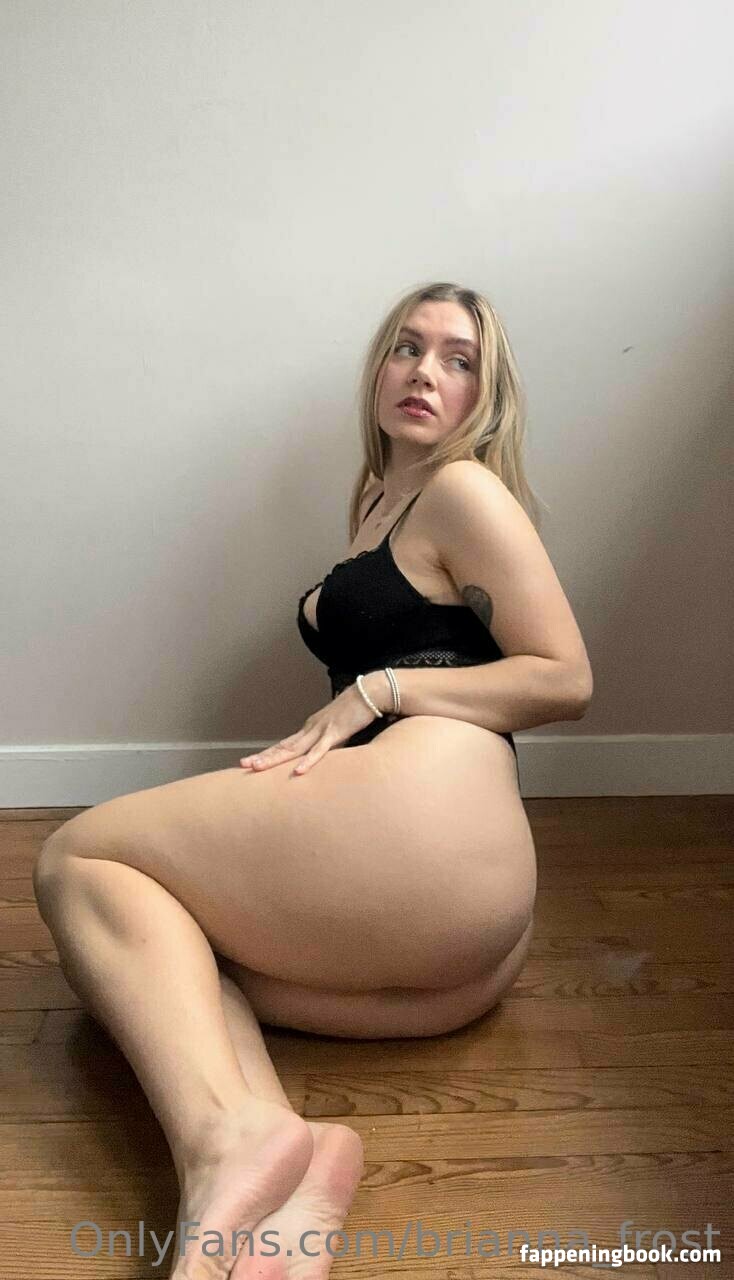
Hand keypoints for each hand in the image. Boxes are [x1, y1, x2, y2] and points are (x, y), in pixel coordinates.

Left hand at [239, 672, 390, 776]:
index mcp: (311, 728)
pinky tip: (298, 771)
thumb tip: (322, 755)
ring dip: (275, 759)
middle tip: (244, 765)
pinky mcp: (336, 733)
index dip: (269, 754)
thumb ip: (329, 742)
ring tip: (258, 768)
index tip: (253, 762)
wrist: (370, 692)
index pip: (286, 744)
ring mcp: (322, 730)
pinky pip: (320, 750)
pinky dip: (309, 761)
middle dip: (264, 757)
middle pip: (284, 746)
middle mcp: (311, 729)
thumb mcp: (338, 729)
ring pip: (294, 748)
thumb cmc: (357, 711)